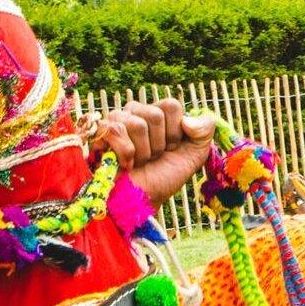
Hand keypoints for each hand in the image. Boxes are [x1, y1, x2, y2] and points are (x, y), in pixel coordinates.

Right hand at [97, 98, 215, 204]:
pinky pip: (115, 131)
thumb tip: (188, 120)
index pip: (171, 105)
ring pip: (136, 124)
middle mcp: (136, 111)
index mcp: (158, 112)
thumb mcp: (196, 154)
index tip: (171, 149)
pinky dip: (126, 154)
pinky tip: (126, 164)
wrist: (143, 200)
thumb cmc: (166, 176)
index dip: (175, 133)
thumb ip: (205, 129)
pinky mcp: (100, 133)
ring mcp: (116, 120)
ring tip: (139, 162)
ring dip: (143, 152)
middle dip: (159, 145)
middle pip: (154, 115)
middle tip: (153, 158)